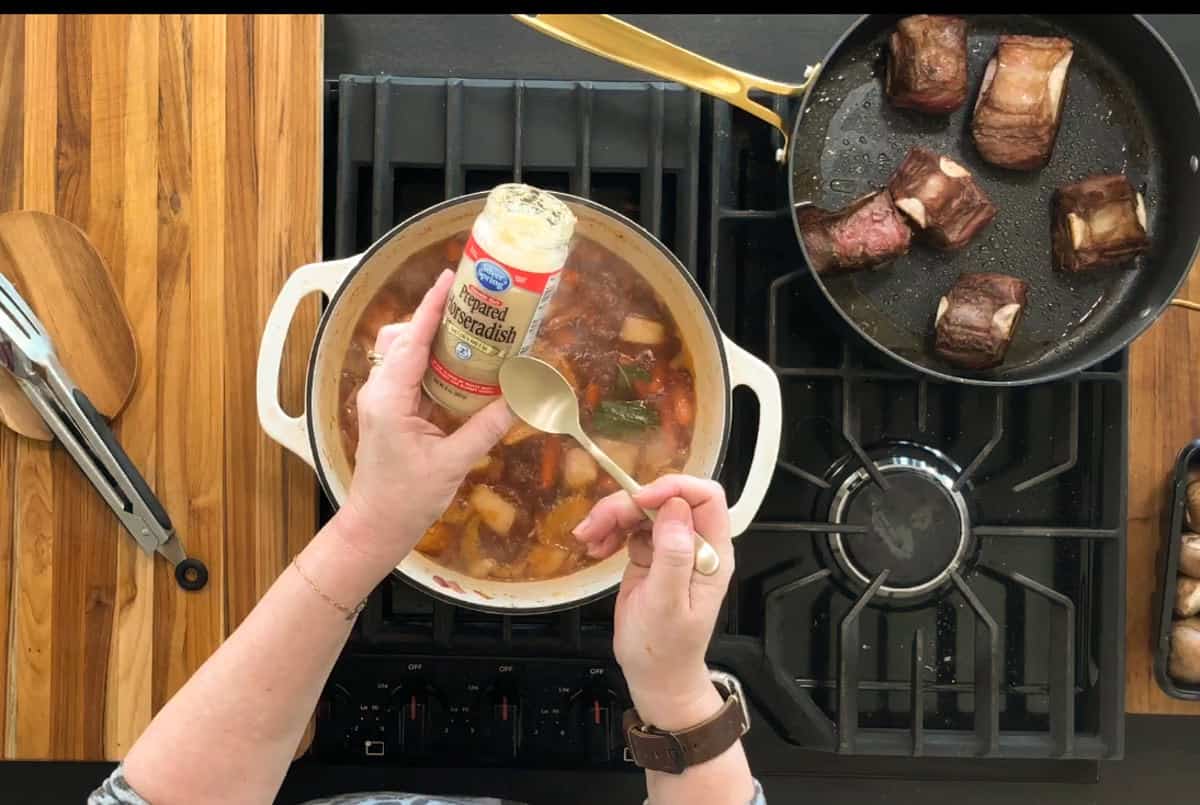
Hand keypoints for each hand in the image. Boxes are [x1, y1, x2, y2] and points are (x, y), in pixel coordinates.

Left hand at [338, 269, 512, 572]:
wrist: (375, 528)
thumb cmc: (406, 500)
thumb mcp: (452, 464)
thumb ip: (486, 428)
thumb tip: (522, 398)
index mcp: (389, 398)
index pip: (411, 341)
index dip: (432, 307)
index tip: (451, 278)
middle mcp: (380, 391)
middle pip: (403, 338)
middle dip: (435, 318)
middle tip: (473, 307)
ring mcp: (382, 400)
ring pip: (404, 354)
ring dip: (434, 340)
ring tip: (472, 333)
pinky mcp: (390, 411)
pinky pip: (411, 375)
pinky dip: (433, 364)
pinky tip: (462, 368)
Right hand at [572, 475, 735, 729]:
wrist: (655, 677)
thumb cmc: (665, 648)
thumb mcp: (667, 604)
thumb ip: (673, 556)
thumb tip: (674, 508)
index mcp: (712, 553)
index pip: (705, 498)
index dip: (673, 489)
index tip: (639, 501)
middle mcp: (695, 544)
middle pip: (665, 500)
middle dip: (628, 505)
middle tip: (595, 526)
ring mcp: (671, 548)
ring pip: (643, 511)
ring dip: (612, 517)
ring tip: (588, 539)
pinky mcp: (649, 555)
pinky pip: (629, 528)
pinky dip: (609, 531)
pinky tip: (594, 547)